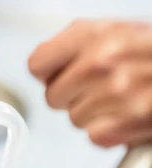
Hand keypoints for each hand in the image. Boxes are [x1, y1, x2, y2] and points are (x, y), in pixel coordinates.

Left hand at [29, 20, 151, 147]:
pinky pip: (96, 137)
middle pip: (53, 97)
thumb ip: (78, 42)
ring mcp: (115, 93)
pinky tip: (129, 117)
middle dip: (74, 96)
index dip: (48, 74)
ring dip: (95, 115)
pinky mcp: (128, 122)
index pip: (38, 64)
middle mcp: (100, 61)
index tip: (59, 76)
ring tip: (123, 99)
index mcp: (93, 34)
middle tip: (101, 89)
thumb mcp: (119, 30)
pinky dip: (111, 133)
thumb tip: (42, 65)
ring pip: (75, 119)